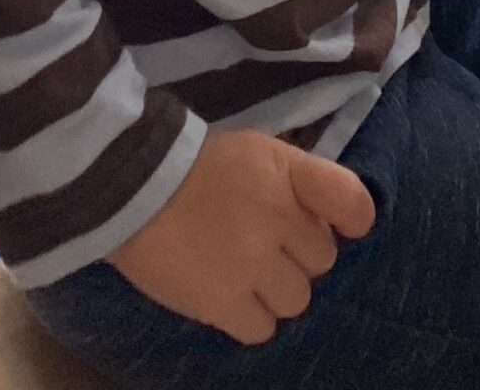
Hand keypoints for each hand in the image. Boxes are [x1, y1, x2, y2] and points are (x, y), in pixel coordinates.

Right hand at [108, 127, 375, 344]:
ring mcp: (253, 266)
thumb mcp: (254, 150)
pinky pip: (262, 328)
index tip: (333, 224)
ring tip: (243, 273)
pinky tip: (228, 296)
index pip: (352, 202)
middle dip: (299, 254)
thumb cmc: (193, 162)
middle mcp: (279, 221)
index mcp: (288, 173)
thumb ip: (296, 177)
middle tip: (265, 244)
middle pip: (323, 260)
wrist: (127, 186)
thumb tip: (327, 211)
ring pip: (297, 299)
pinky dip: (249, 317)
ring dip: (275, 290)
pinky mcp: (223, 303)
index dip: (350, 219)